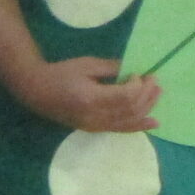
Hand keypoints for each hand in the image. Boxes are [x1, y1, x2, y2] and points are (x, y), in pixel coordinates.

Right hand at [18, 55, 159, 131]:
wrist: (37, 91)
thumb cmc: (61, 73)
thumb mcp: (87, 65)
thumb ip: (112, 68)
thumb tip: (134, 70)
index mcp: (91, 98)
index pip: (125, 97)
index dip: (138, 86)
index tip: (140, 74)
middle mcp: (95, 116)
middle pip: (131, 109)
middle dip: (147, 95)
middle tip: (155, 80)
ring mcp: (95, 126)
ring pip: (129, 121)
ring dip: (147, 108)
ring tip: (158, 93)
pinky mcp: (95, 129)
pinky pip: (121, 129)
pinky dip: (139, 126)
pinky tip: (154, 122)